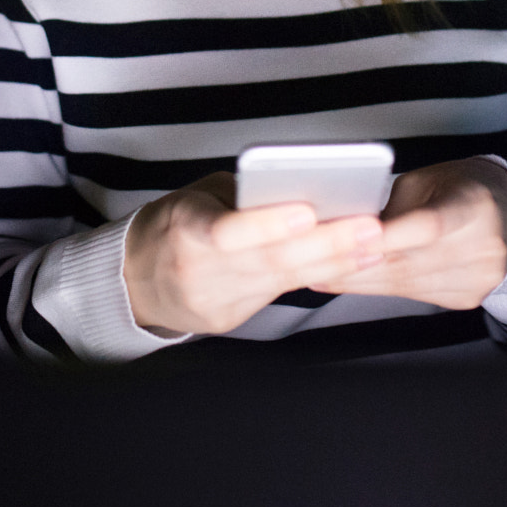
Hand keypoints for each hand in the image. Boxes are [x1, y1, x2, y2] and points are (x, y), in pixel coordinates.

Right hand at [124, 171, 384, 335]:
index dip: (266, 225)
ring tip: (373, 243)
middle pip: (269, 260)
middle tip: (369, 227)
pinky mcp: (229, 319)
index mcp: (185, 230)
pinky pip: (278, 294)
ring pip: (282, 280)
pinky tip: (350, 264)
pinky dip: (315, 276)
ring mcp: (216, 301)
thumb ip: (241, 197)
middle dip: (325, 243)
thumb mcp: (196, 198)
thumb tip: (299, 187)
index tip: (307, 210)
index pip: (228, 231)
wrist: (134, 280)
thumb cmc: (174, 224)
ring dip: (333, 261)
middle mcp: (200, 271)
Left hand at [311, 158, 506, 309]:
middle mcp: (480, 248)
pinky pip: (413, 295)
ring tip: (318, 274)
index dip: (388, 237)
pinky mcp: (465, 298)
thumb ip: (395, 204)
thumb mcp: (432, 180)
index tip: (349, 240)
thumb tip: (348, 226)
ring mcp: (475, 279)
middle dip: (355, 265)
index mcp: (474, 207)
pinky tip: (351, 282)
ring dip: (358, 281)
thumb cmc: (464, 190)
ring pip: (405, 285)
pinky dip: (379, 288)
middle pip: (409, 263)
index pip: (428, 226)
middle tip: (311, 263)